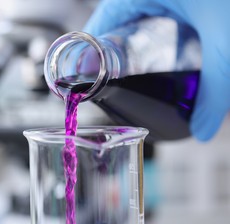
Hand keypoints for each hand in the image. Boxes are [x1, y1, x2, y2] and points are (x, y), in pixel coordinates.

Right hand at [83, 0, 229, 141]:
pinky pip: (149, 10)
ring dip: (131, 41)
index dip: (90, 53)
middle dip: (112, 52)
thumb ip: (216, 92)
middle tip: (116, 82)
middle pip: (113, 23)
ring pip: (132, 17)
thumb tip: (201, 130)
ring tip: (133, 69)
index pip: (101, 23)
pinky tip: (158, 47)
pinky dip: (150, 29)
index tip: (88, 80)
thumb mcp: (227, 44)